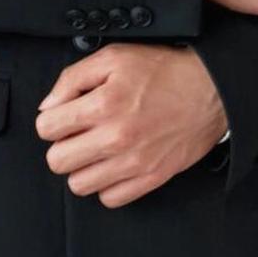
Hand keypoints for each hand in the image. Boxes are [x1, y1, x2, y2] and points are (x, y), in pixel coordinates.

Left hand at [36, 44, 227, 208]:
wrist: (211, 91)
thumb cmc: (165, 72)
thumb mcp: (113, 58)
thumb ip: (72, 78)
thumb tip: (49, 106)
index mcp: (102, 105)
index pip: (46, 128)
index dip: (52, 120)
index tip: (65, 117)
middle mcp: (116, 138)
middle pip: (57, 161)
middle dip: (62, 146)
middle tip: (78, 136)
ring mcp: (134, 162)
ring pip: (79, 185)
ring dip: (82, 168)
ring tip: (96, 152)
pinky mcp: (151, 178)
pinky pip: (110, 199)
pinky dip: (107, 186)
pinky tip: (114, 166)